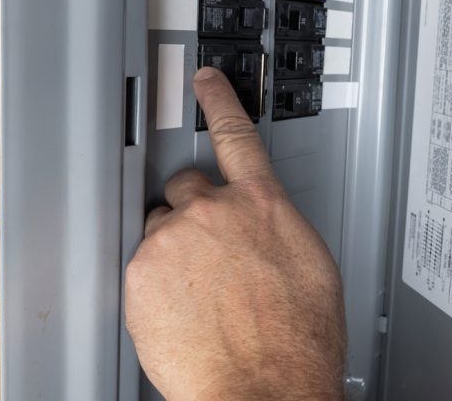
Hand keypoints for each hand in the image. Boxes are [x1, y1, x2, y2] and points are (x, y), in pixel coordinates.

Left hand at [125, 68, 345, 400]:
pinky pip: (141, 265)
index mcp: (263, 205)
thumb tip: (266, 226)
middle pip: (187, 186)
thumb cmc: (298, 338)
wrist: (267, 386)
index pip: (236, 135)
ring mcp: (176, 240)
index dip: (219, 102)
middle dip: (193, 209)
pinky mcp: (142, 274)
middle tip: (206, 248)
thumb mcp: (310, 265)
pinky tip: (181, 310)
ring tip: (197, 291)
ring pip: (161, 228)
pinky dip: (155, 282)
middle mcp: (216, 212)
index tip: (204, 81)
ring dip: (174, 248)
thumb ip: (278, 227)